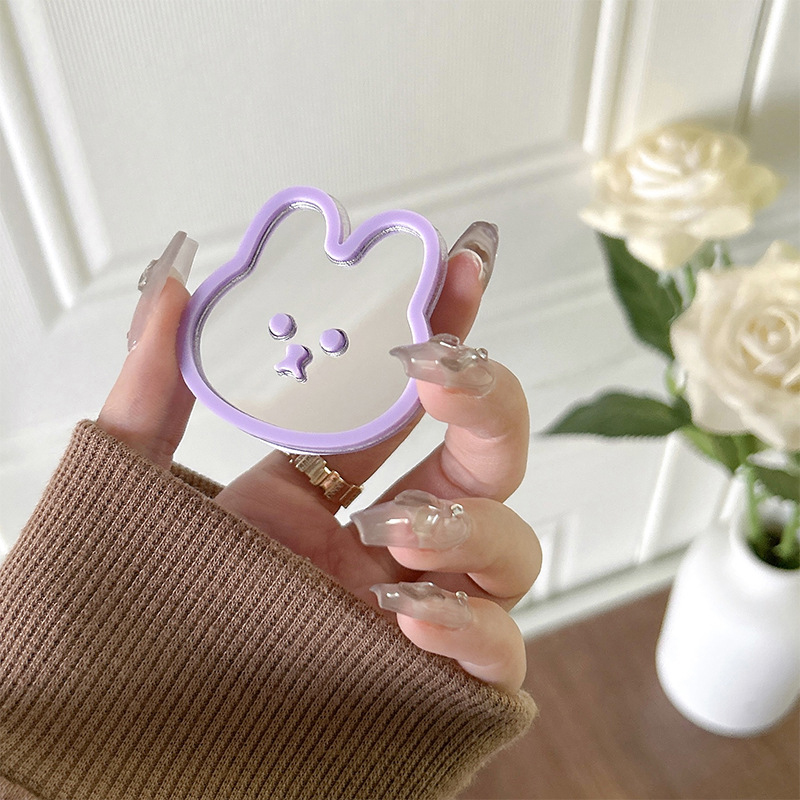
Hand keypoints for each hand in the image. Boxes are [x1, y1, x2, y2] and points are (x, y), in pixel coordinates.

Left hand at [98, 225, 540, 692]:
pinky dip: (474, 630)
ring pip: (511, 554)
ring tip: (397, 530)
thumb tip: (170, 288)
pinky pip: (497, 660)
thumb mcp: (136, 485)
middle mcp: (378, 551)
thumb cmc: (136, 613)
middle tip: (440, 374)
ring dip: (470, 525)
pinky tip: (413, 615)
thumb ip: (153, 387)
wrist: (117, 731)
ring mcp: (409, 618)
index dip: (440, 336)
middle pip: (487, 466)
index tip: (453, 270)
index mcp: (320, 498)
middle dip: (486, 405)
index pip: (408, 408)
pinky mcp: (423, 693)